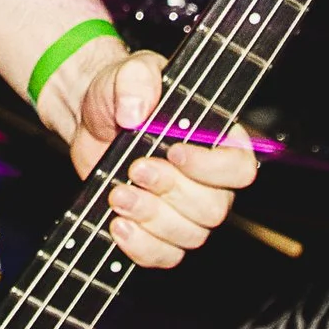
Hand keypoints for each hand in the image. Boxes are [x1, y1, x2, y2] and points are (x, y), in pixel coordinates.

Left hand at [42, 43, 258, 268]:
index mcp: (216, 139)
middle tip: (135, 169)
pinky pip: (165, 255)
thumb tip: (136, 111)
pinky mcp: (158, 230)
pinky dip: (142, 246)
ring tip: (118, 194)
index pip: (239, 167)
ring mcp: (184, 209)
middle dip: (170, 192)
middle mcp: (208, 180)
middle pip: (214, 208)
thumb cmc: (120, 93)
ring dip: (151, 218)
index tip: (174, 152)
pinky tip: (118, 225)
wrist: (90, 120)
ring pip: (191, 236)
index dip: (211, 168)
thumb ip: (138, 79)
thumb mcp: (129, 73)